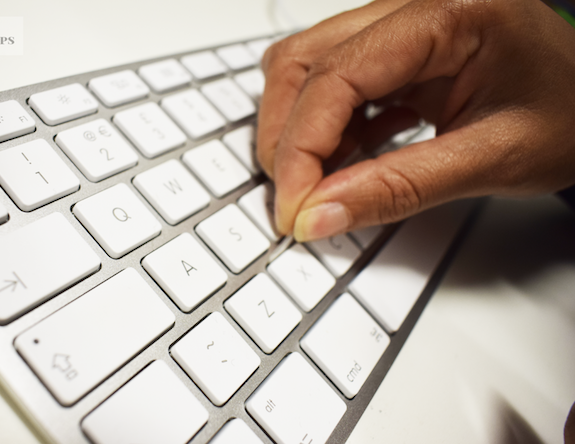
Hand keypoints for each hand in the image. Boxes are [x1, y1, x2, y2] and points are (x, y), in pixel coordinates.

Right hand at [257, 0, 574, 240]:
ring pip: (306, 66)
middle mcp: (414, 4)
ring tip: (321, 181)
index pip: (337, 74)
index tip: (294, 207)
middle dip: (286, 138)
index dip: (301, 148)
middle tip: (296, 200)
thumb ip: (399, 188)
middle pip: (304, 61)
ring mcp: (400, 22)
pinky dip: (325, 126)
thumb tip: (318, 214)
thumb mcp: (492, 161)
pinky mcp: (394, 47)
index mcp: (450, 11)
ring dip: (299, 130)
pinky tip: (346, 158)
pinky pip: (332, 79)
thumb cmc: (571, 118)